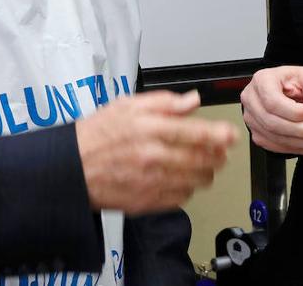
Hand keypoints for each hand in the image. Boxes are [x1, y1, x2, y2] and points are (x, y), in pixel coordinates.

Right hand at [76, 90, 237, 213]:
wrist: (71, 168)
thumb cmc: (97, 135)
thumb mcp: (127, 105)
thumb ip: (164, 102)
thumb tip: (192, 100)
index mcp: (150, 129)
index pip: (196, 132)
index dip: (220, 134)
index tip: (231, 135)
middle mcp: (153, 156)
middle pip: (201, 159)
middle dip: (218, 156)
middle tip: (221, 152)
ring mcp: (151, 181)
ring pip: (195, 181)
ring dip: (206, 173)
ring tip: (204, 165)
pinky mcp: (147, 202)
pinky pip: (180, 198)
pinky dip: (188, 189)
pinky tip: (182, 179)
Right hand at [240, 66, 302, 157]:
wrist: (287, 90)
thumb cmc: (295, 81)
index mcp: (261, 81)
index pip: (273, 102)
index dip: (295, 112)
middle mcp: (252, 101)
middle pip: (273, 123)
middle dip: (302, 130)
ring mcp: (253, 121)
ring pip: (277, 139)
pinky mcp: (260, 136)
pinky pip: (279, 147)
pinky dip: (302, 150)